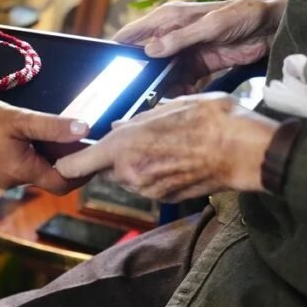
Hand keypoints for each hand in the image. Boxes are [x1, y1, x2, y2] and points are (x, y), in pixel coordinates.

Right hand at [0, 98, 89, 194]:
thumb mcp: (17, 118)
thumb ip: (51, 126)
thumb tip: (84, 129)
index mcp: (23, 171)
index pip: (63, 183)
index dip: (81, 171)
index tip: (91, 154)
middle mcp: (11, 182)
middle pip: (46, 175)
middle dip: (60, 157)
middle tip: (68, 133)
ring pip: (28, 169)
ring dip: (39, 153)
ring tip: (40, 129)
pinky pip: (11, 166)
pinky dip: (21, 153)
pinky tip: (15, 134)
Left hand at [55, 93, 277, 201]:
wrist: (245, 151)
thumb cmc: (209, 120)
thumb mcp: (167, 107)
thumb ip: (136, 122)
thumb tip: (119, 129)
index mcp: (124, 147)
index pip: (75, 165)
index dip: (65, 164)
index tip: (61, 159)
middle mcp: (131, 172)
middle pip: (104, 169)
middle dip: (111, 157)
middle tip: (130, 139)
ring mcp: (149, 189)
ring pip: (127, 177)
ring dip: (134, 165)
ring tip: (159, 144)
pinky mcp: (166, 199)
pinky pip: (148, 185)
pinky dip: (153, 174)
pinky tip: (173, 157)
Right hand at [114, 0, 287, 93]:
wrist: (273, 26)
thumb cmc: (242, 14)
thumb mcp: (211, 25)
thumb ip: (180, 38)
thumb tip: (150, 50)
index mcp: (168, 19)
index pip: (133, 34)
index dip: (119, 50)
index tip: (109, 70)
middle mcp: (171, 36)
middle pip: (145, 58)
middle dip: (140, 75)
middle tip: (135, 93)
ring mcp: (184, 52)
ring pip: (161, 74)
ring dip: (160, 87)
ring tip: (160, 99)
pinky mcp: (199, 65)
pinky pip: (181, 82)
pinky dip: (179, 91)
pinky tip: (182, 98)